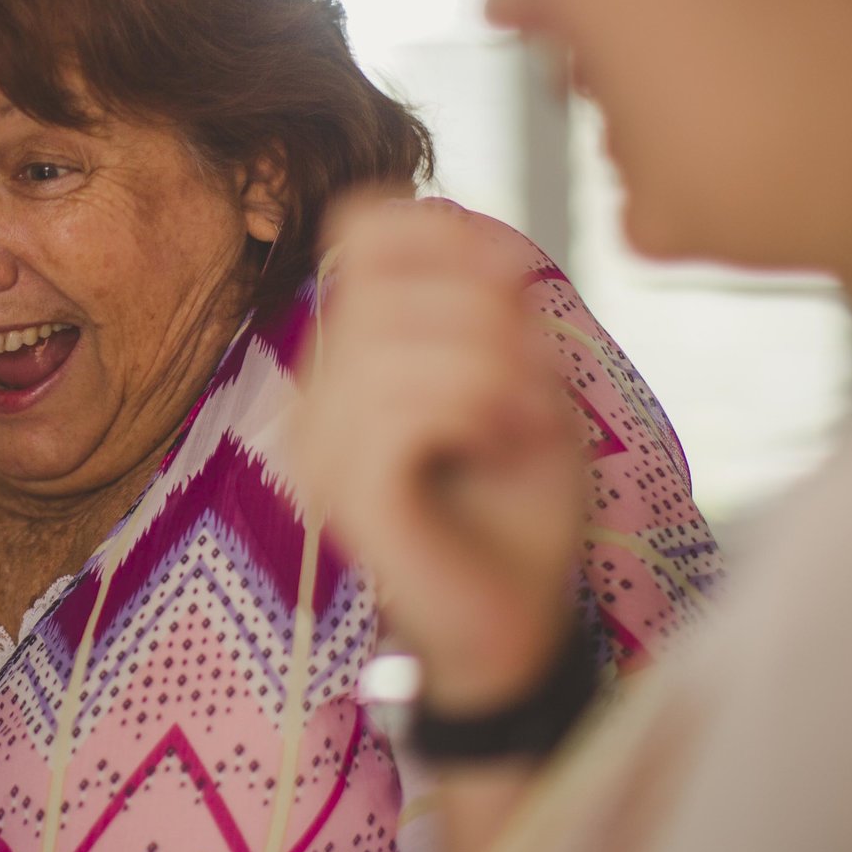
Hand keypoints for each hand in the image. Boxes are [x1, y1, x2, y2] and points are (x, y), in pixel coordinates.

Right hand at [300, 195, 587, 716]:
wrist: (518, 622)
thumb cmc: (517, 503)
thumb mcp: (524, 377)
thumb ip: (492, 303)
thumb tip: (473, 231)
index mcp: (351, 354)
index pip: (362, 229)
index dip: (446, 235)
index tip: (517, 285)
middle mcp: (316, 394)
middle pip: (384, 283)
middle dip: (485, 316)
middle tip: (535, 379)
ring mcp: (320, 447)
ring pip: (390, 347)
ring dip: (487, 369)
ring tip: (526, 416)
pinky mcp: (347, 497)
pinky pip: (396, 414)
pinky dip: (470, 410)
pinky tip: (504, 439)